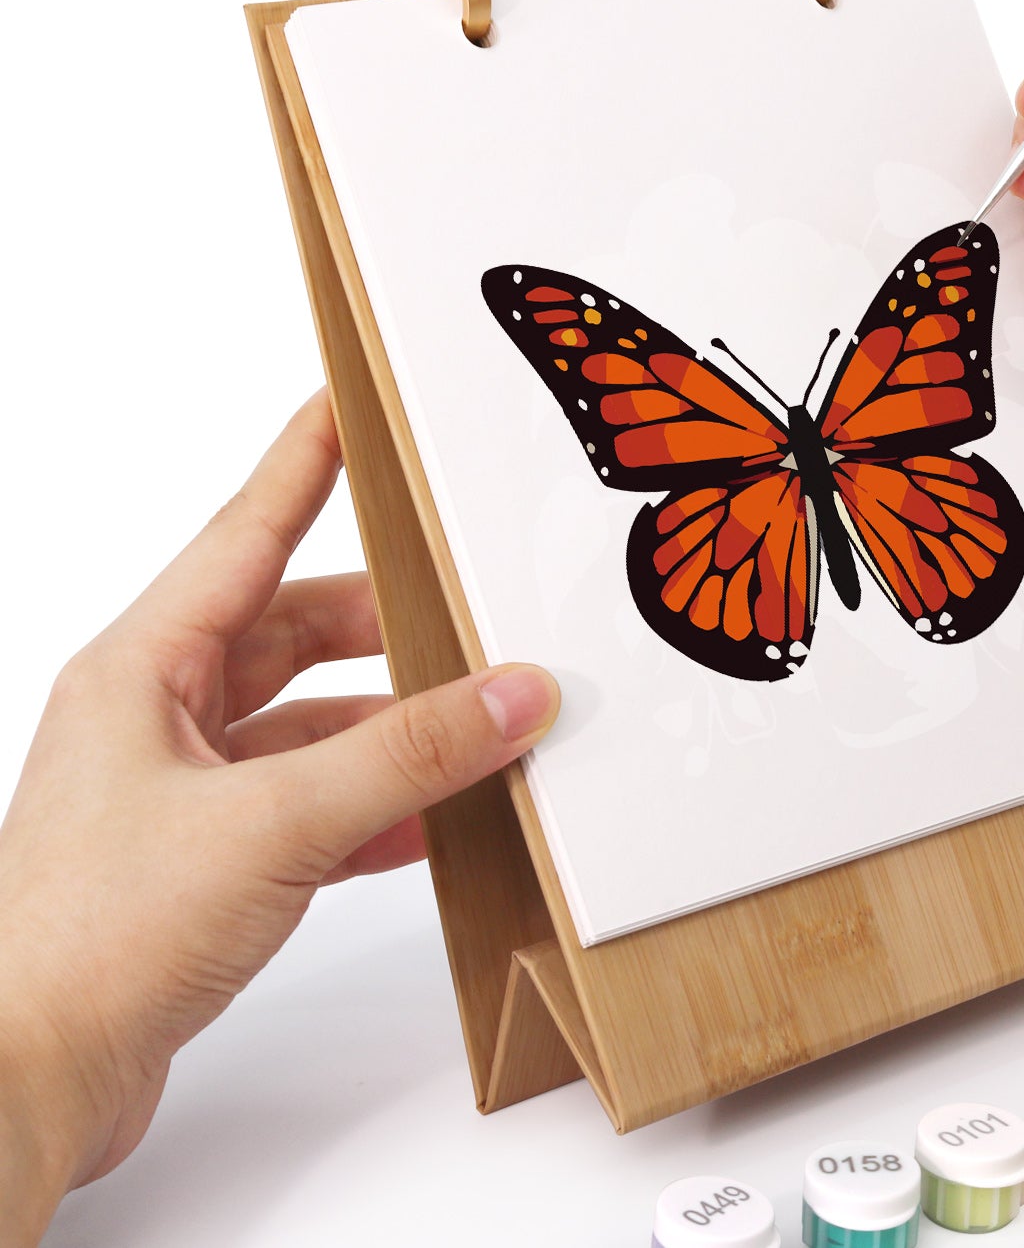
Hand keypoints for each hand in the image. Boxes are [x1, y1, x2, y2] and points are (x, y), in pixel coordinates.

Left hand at [0, 393, 558, 1245]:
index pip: (245, 534)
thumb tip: (510, 694)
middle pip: (295, 634)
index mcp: (145, 670)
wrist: (25, 1082)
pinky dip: (376, 807)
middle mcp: (159, 718)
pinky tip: (433, 822)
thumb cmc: (90, 936)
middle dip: (386, 625)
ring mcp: (183, 793)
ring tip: (476, 725)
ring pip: (311, 726)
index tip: (348, 407)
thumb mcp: (274, 821)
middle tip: (467, 608)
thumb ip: (406, 754)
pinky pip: (313, 806)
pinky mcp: (207, 863)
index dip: (301, 464)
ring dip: (392, 729)